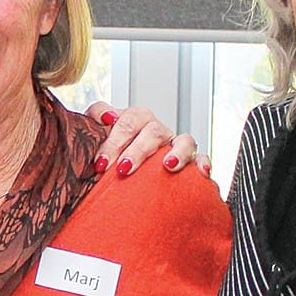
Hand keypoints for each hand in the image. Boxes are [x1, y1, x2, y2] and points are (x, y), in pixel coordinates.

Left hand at [84, 102, 203, 179]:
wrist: (120, 178)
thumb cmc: (107, 156)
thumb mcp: (94, 137)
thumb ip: (93, 121)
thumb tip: (104, 117)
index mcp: (133, 120)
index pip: (125, 121)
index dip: (113, 141)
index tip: (100, 164)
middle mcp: (155, 129)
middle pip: (152, 130)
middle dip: (137, 150)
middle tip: (123, 170)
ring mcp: (174, 144)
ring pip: (183, 140)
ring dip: (176, 152)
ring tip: (167, 166)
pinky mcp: (190, 160)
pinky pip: (201, 158)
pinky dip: (202, 163)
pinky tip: (200, 174)